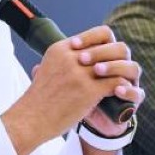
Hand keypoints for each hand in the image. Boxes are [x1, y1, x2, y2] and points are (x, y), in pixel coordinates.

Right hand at [2, 26, 142, 154]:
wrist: (30, 120)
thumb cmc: (38, 99)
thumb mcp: (44, 70)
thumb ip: (60, 61)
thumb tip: (70, 55)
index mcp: (61, 49)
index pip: (97, 35)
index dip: (107, 46)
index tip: (107, 58)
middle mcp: (71, 57)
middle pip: (109, 47)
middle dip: (117, 59)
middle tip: (119, 71)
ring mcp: (81, 73)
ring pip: (115, 64)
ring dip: (121, 72)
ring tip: (123, 81)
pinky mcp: (89, 90)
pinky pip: (116, 82)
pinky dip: (123, 87)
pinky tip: (121, 93)